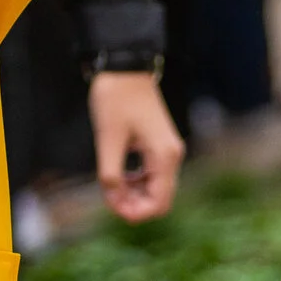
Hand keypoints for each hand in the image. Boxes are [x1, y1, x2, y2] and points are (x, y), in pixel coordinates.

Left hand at [90, 71, 183, 221]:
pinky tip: (119, 177)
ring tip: (111, 189)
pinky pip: (152, 174)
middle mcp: (172, 155)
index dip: (137, 213)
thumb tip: (114, 200)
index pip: (159, 202)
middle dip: (136, 205)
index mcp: (164, 156)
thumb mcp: (108, 138)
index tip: (114, 209)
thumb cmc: (116, 98)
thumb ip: (110, 173)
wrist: (124, 67)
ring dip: (135, 194)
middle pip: (161, 198)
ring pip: (156, 187)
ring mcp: (167, 149)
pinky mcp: (159, 144)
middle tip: (109, 200)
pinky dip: (137, 181)